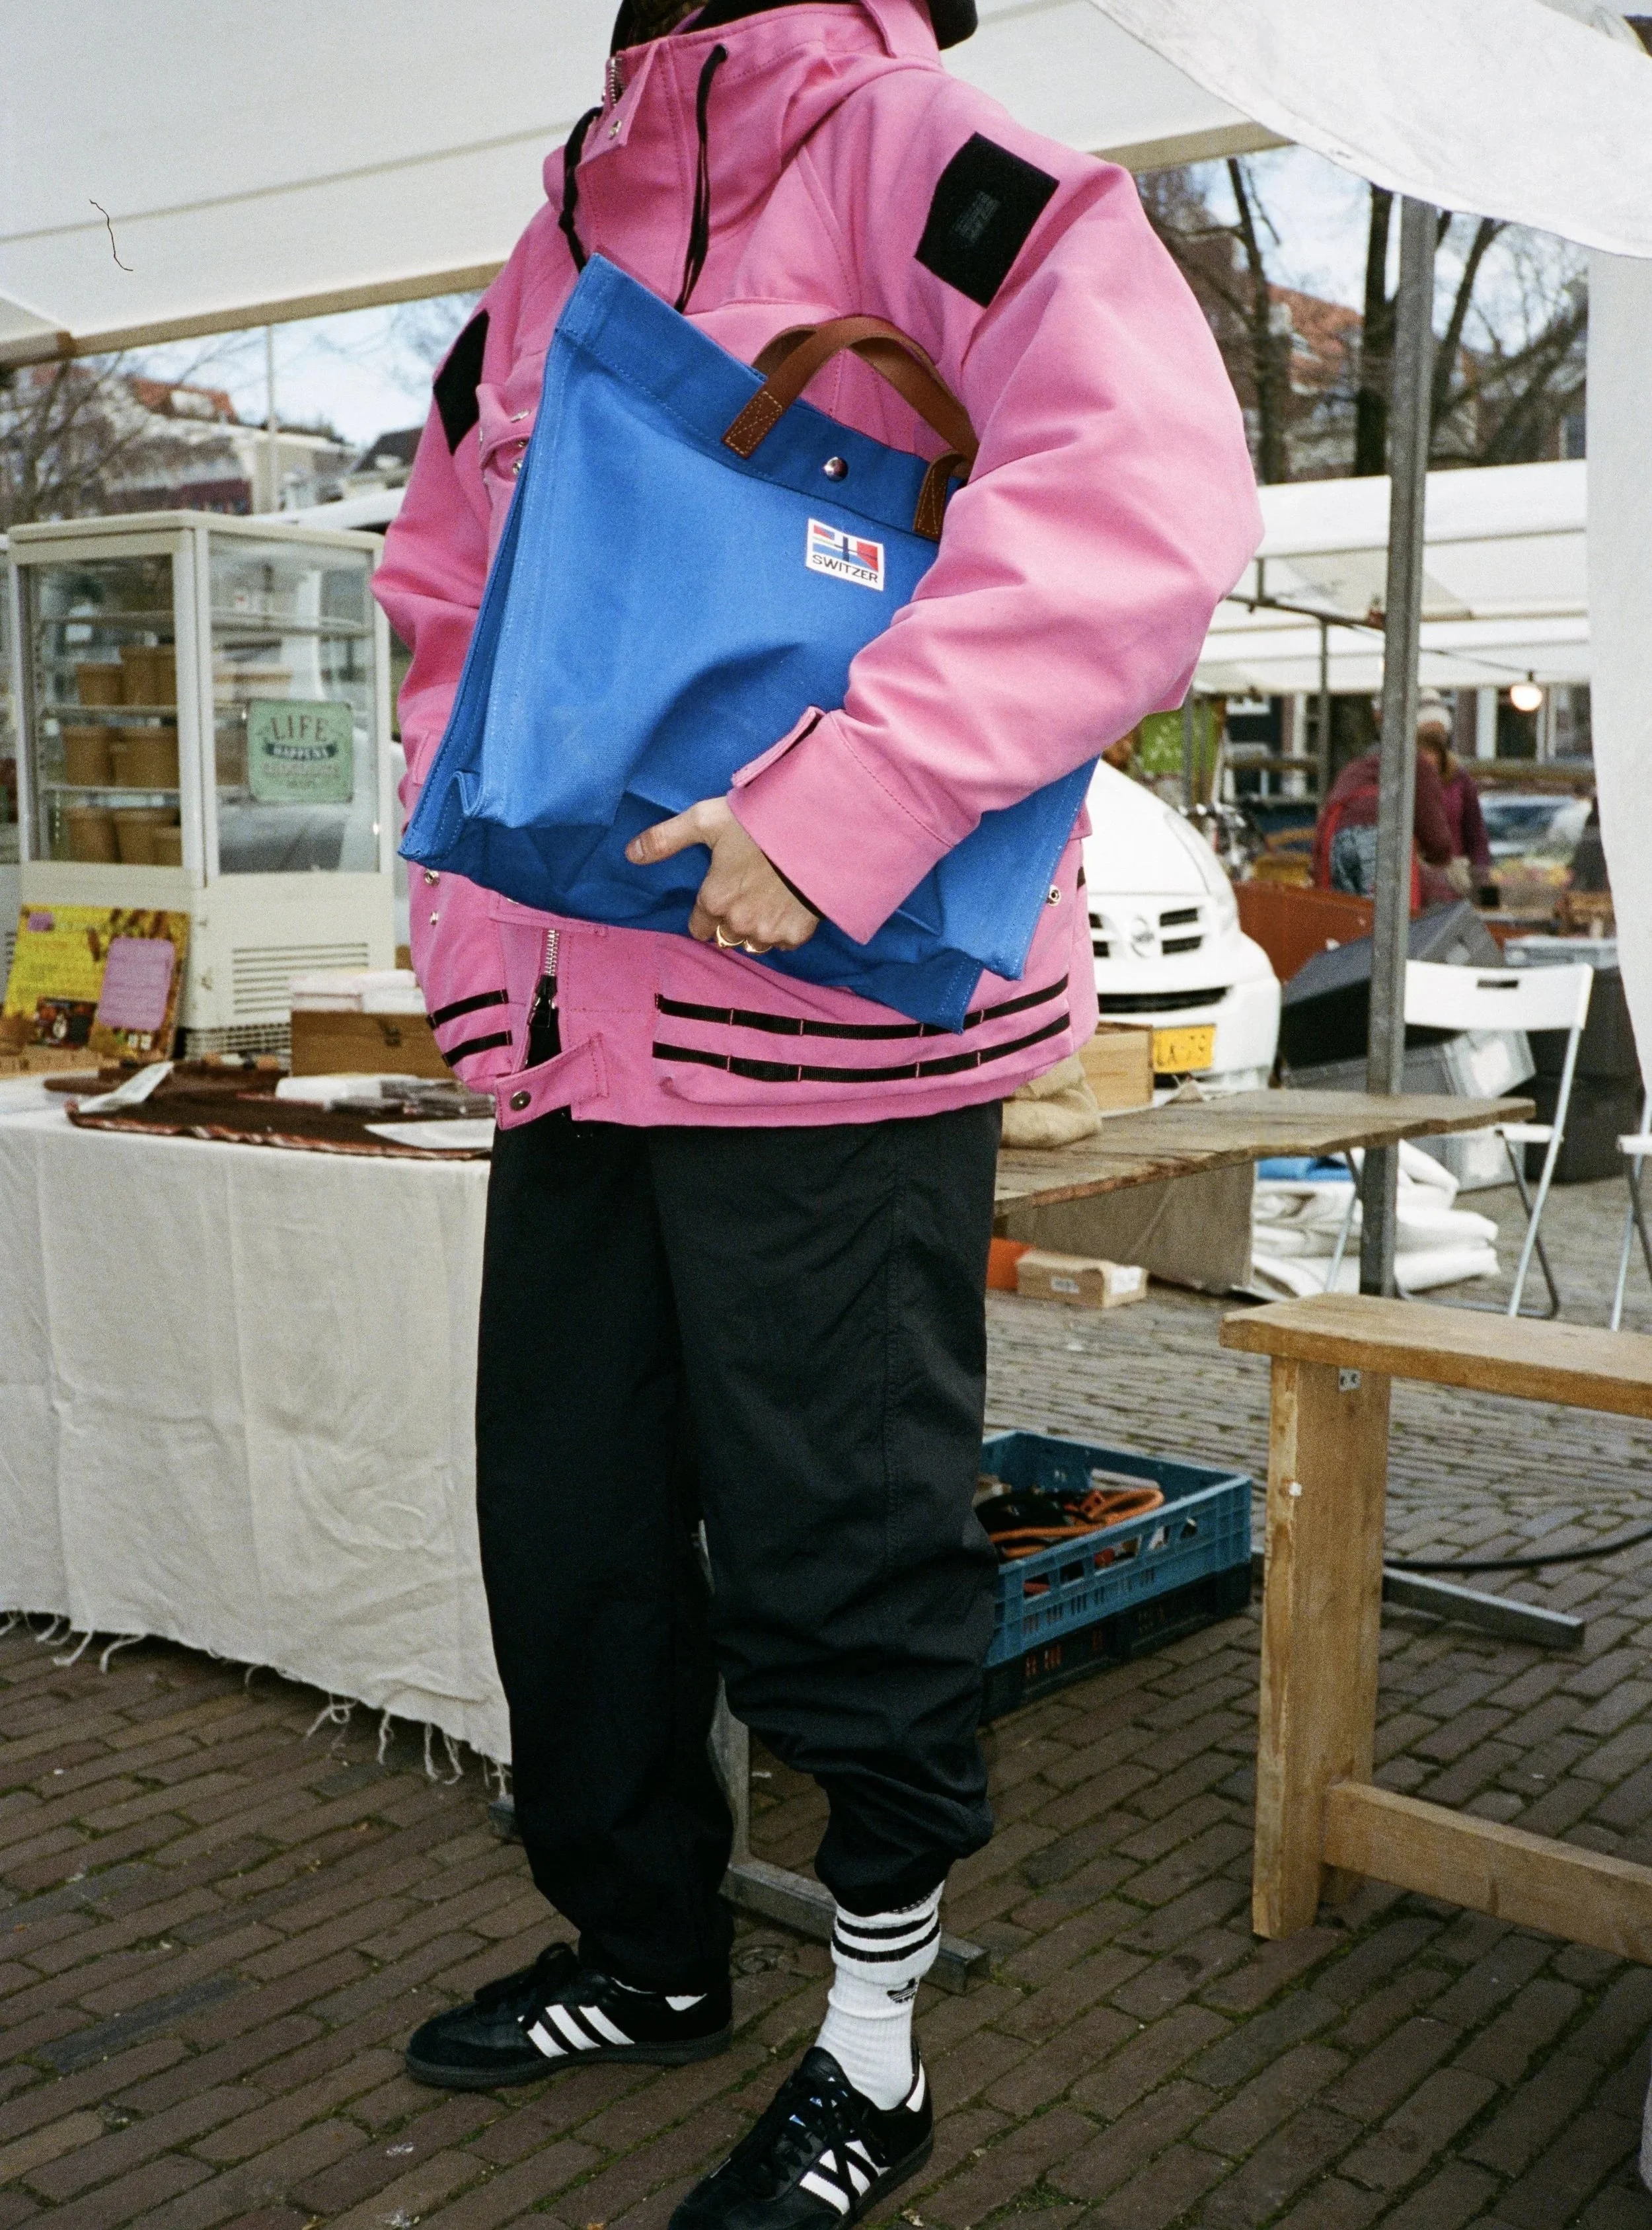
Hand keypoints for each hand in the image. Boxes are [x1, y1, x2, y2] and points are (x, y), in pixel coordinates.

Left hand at [626, 797, 818, 953]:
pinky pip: (782, 943)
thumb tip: (630, 853)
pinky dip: (783, 929)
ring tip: (766, 901)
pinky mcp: (797, 934)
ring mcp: (768, 932)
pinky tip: (788, 905)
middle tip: (746, 892)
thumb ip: (666, 839)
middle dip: (730, 920)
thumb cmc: (760, 822)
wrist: (817, 830)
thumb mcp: (706, 821)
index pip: (699, 927)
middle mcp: (737, 924)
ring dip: (754, 929)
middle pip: (725, 936)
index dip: (707, 911)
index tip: (719, 894)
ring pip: (752, 943)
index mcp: (714, 900)